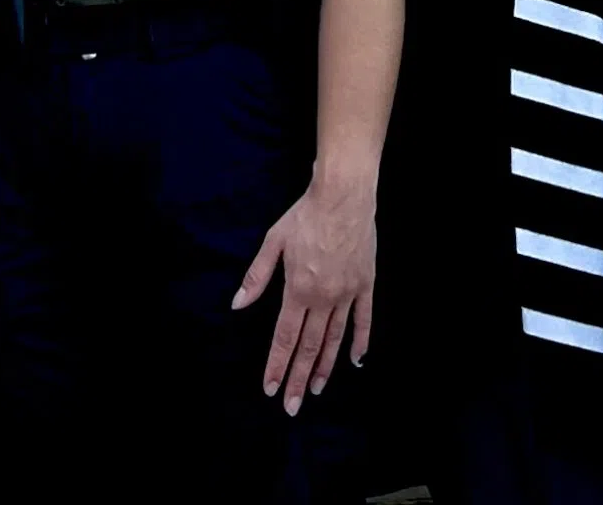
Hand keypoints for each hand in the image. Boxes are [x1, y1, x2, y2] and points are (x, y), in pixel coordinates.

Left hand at [233, 175, 376, 412]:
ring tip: (315, 390)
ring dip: (324, 368)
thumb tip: (238, 304)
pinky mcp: (365, 285)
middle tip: (291, 406)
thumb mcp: (274, 242)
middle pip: (309, 347)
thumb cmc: (305, 216)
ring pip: (334, 340)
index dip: (276, 365)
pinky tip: (355, 360)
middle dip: (297, 378)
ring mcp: (347, 294)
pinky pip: (363, 320)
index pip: (284, 338)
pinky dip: (360, 342)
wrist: (343, 196)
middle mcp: (323, 299)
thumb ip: (257, 277)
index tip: (269, 388)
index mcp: (297, 290)